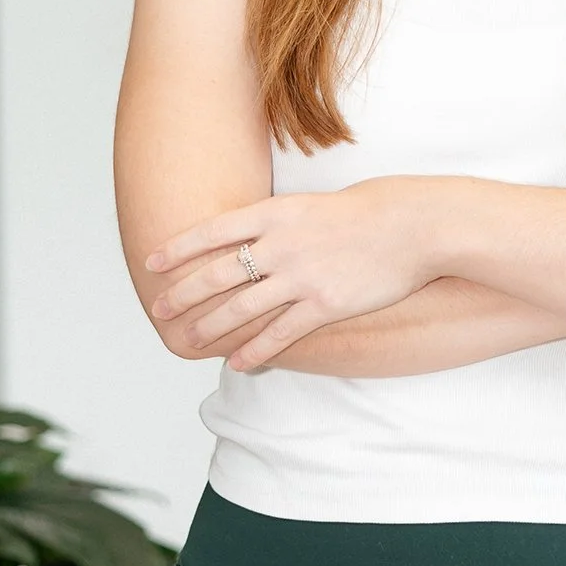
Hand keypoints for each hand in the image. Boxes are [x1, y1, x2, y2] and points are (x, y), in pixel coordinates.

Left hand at [144, 178, 433, 369]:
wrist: (412, 226)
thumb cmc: (370, 209)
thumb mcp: (315, 204)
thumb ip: (282, 222)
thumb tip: (256, 239)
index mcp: (276, 213)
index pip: (213, 231)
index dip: (179, 247)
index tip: (154, 260)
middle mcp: (280, 245)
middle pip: (218, 273)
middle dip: (183, 293)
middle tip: (160, 309)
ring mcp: (300, 277)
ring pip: (241, 307)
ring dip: (211, 326)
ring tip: (189, 339)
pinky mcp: (324, 305)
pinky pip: (280, 333)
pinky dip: (255, 349)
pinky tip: (238, 361)